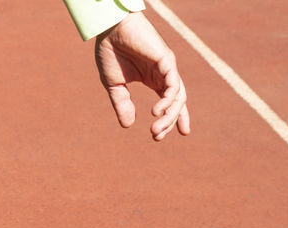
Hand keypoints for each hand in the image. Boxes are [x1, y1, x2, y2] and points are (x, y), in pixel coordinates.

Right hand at [95, 12, 189, 140]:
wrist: (109, 30)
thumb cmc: (111, 52)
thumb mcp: (115, 86)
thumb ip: (122, 104)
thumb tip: (128, 125)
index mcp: (153, 78)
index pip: (169, 102)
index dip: (171, 119)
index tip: (160, 137)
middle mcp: (164, 74)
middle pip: (176, 102)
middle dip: (170, 122)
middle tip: (156, 136)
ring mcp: (167, 67)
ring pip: (178, 96)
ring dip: (170, 115)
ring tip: (155, 129)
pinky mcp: (166, 60)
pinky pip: (173, 83)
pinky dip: (169, 99)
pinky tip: (157, 111)